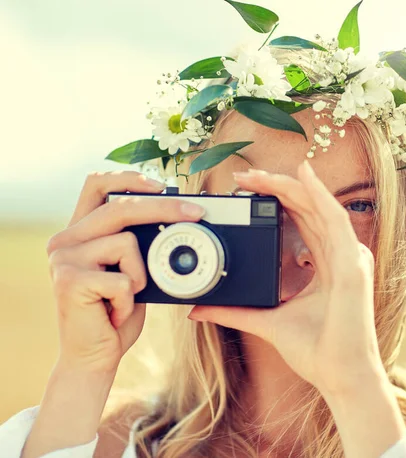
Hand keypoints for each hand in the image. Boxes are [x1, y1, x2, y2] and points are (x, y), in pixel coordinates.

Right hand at [46, 171, 204, 373]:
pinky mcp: (69, 282)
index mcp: (79, 232)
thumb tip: (179, 217)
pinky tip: (115, 313)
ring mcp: (63, 259)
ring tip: (125, 298)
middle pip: (120, 207)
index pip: (96, 184)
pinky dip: (131, 300)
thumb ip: (138, 244)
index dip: (130, 178)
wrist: (94, 356)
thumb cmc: (116, 312)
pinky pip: (124, 280)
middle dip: (165, 208)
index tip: (163, 184)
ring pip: (126, 243)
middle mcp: (65, 239)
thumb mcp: (131, 271)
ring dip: (141, 276)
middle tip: (196, 213)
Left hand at [187, 161, 386, 396]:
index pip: (302, 220)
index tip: (245, 191)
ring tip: (259, 174)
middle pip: (308, 208)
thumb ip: (235, 311)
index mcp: (327, 264)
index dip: (277, 200)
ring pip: (319, 206)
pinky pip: (335, 220)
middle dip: (276, 188)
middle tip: (242, 176)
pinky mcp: (352, 264)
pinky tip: (303, 174)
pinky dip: (320, 194)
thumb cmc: (316, 351)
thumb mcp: (267, 321)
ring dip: (289, 185)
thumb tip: (199, 309)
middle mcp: (341, 255)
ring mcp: (350, 257)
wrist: (339, 376)